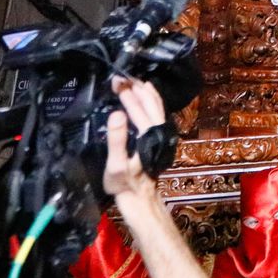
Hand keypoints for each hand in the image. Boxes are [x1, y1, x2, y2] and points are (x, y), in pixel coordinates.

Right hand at [103, 77, 166, 202]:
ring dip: (146, 93)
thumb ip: (117, 139)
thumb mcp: (116, 164)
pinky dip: (152, 102)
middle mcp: (158, 132)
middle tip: (123, 78)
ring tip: (137, 81)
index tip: (116, 81)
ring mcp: (161, 135)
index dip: (127, 93)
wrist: (140, 199)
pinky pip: (157, 114)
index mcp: (147, 136)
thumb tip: (117, 113)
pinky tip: (147, 98)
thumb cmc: (125, 184)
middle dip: (137, 88)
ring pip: (157, 108)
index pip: (137, 108)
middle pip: (150, 103)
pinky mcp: (159, 139)